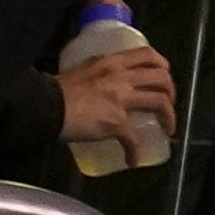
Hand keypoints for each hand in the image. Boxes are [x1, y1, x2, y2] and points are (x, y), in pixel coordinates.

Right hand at [60, 40, 175, 157]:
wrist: (43, 107)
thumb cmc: (55, 90)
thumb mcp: (82, 70)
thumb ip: (99, 75)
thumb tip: (104, 86)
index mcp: (111, 62)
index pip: (147, 54)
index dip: (163, 65)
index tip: (163, 77)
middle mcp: (121, 77)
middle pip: (162, 78)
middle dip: (171, 92)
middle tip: (166, 104)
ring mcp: (121, 99)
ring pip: (160, 102)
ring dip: (169, 117)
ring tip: (166, 128)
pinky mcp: (116, 122)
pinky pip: (133, 140)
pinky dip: (135, 152)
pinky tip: (132, 160)